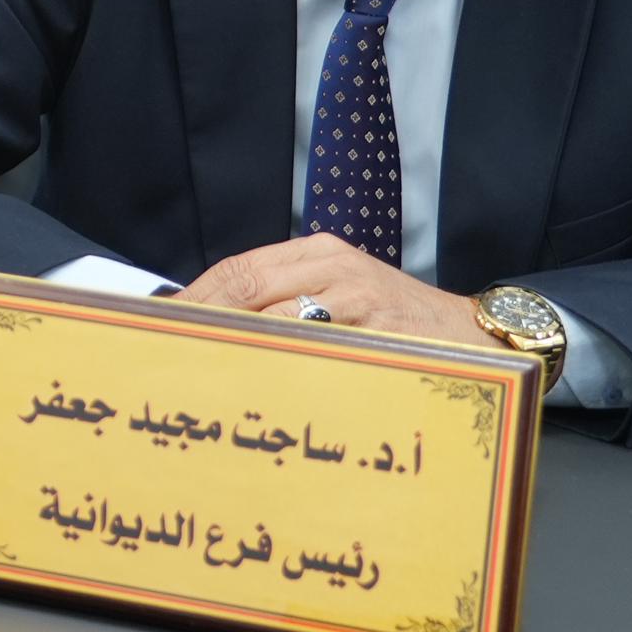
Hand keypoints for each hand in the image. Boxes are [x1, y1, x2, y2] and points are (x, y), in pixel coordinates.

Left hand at [177, 234, 480, 345]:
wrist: (472, 337)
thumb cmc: (395, 324)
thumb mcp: (340, 298)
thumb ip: (287, 303)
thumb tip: (214, 326)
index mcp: (315, 252)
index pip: (237, 268)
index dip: (194, 296)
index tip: (159, 322)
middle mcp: (330, 263)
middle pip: (245, 284)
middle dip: (200, 316)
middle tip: (163, 347)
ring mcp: (354, 291)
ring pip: (273, 315)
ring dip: (232, 342)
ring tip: (197, 367)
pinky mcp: (375, 322)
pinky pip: (313, 342)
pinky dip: (280, 360)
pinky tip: (256, 379)